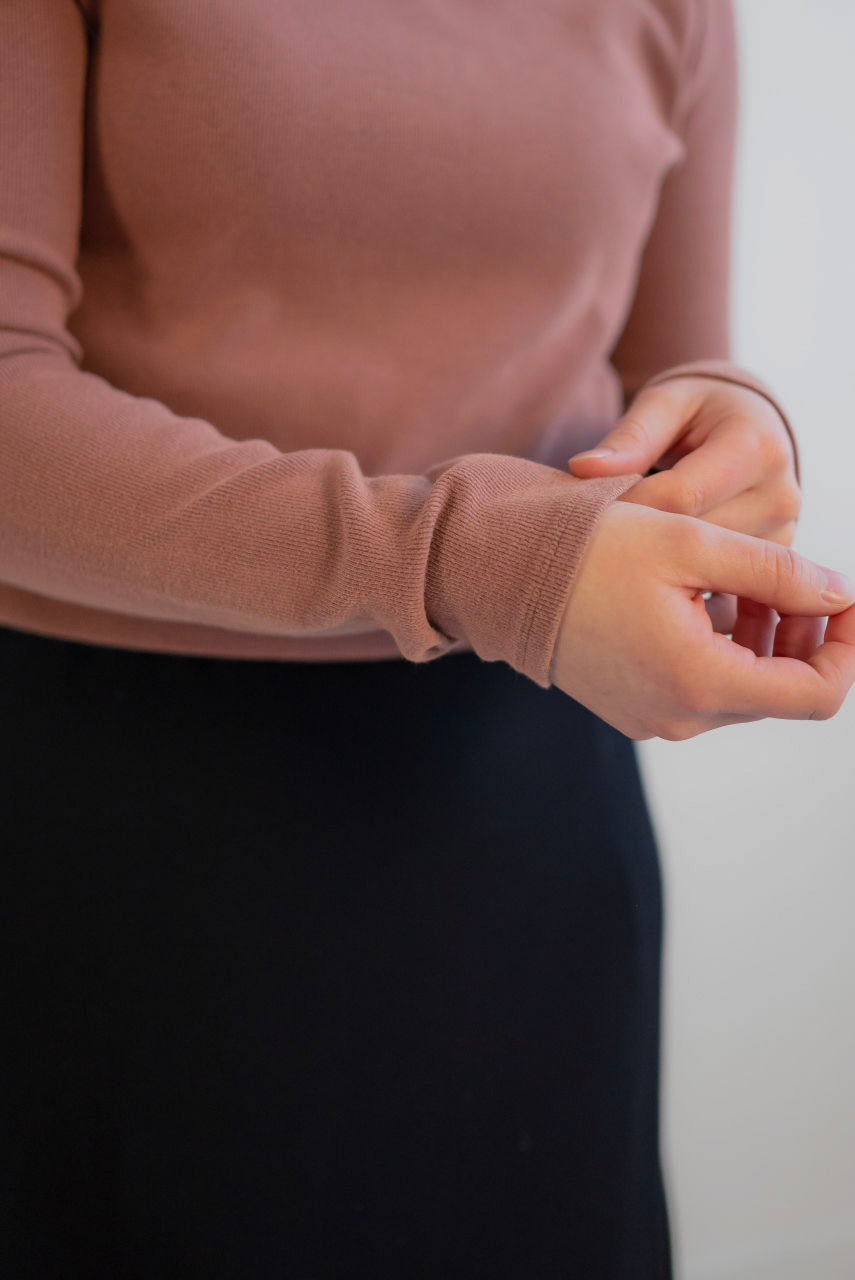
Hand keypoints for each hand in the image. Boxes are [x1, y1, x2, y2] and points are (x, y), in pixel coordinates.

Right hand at [551, 502, 854, 740]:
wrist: (501, 576)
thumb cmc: (589, 550)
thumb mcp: (691, 542)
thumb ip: (778, 572)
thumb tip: (841, 595)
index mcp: (700, 680)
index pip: (818, 694)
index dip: (847, 647)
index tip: (844, 597)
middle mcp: (681, 716)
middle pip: (783, 691)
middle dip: (803, 633)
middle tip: (785, 576)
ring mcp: (656, 719)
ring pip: (745, 688)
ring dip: (763, 638)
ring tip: (739, 580)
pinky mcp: (637, 709)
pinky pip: (704, 688)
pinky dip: (724, 649)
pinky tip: (702, 600)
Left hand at [565, 375, 803, 651]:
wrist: (749, 426)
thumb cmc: (699, 412)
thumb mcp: (665, 404)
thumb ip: (631, 437)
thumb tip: (583, 469)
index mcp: (755, 447)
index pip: (682, 496)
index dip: (631, 508)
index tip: (593, 514)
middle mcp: (780, 494)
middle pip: (697, 539)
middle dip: (644, 541)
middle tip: (597, 544)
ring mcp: (782, 533)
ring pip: (708, 569)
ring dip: (662, 565)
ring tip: (622, 556)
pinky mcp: (771, 561)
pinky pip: (720, 582)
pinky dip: (684, 579)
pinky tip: (652, 571)